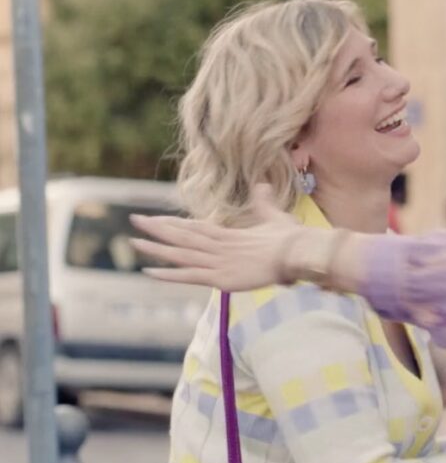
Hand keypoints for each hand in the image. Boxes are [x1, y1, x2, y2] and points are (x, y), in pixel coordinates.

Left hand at [129, 184, 311, 290]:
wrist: (296, 253)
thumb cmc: (290, 238)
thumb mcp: (274, 218)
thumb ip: (263, 204)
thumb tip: (262, 185)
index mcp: (229, 234)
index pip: (195, 227)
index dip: (174, 224)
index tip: (156, 219)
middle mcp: (218, 245)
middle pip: (182, 235)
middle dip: (157, 228)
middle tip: (134, 219)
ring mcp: (217, 261)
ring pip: (180, 253)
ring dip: (156, 248)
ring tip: (133, 242)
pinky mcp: (220, 278)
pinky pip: (188, 276)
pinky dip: (168, 274)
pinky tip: (148, 272)